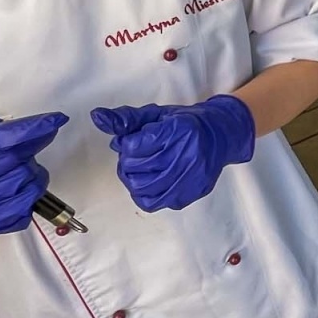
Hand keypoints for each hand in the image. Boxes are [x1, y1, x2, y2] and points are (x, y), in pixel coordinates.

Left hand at [91, 95, 255, 211]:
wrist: (219, 136)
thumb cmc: (185, 124)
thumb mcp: (156, 114)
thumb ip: (126, 118)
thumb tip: (97, 117)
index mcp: (177, 130)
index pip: (134, 146)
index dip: (125, 143)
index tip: (131, 140)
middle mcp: (186, 154)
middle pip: (136, 168)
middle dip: (127, 161)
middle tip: (135, 155)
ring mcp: (190, 177)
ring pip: (142, 187)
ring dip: (133, 178)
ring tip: (140, 169)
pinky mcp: (190, 193)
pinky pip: (154, 202)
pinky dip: (144, 193)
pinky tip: (149, 181)